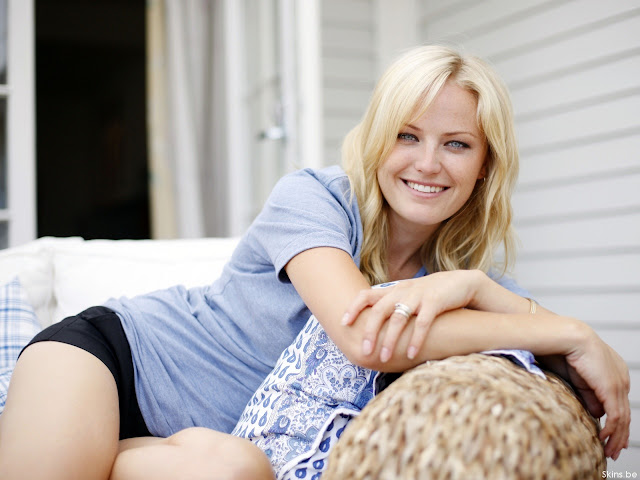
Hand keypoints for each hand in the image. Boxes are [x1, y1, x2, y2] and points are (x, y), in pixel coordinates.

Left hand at [342, 270, 480, 361]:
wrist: (462, 283)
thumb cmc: (432, 294)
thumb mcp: (409, 294)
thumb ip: (392, 304)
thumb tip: (372, 324)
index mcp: (394, 289)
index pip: (366, 295)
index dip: (353, 307)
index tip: (344, 324)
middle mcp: (402, 291)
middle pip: (379, 310)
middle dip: (369, 332)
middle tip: (364, 351)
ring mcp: (418, 296)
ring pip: (398, 319)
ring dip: (389, 340)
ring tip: (384, 358)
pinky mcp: (435, 302)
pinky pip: (422, 323)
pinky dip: (415, 340)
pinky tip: (410, 354)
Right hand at [559, 327, 629, 458]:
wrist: (569, 337)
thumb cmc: (568, 352)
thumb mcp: (580, 379)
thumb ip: (590, 395)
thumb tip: (598, 413)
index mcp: (616, 373)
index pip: (620, 404)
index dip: (618, 422)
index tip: (612, 436)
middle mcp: (622, 379)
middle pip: (625, 413)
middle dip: (621, 435)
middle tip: (615, 450)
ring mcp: (619, 385)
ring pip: (622, 418)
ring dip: (617, 437)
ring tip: (611, 451)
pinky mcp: (611, 389)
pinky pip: (615, 416)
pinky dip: (612, 430)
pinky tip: (604, 438)